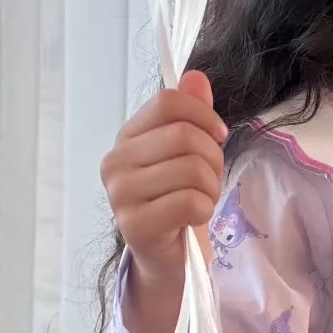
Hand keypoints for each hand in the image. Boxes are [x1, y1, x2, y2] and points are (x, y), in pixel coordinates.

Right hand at [101, 69, 227, 281]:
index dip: (203, 114)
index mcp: (127, 138)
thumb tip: (195, 76)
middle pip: (183, 135)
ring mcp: (120, 195)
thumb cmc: (179, 199)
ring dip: (211, 187)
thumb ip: (191, 113)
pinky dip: (204, 209)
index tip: (218, 135)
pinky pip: (190, 202)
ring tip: (201, 198)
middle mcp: (115, 162)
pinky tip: (193, 218)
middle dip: (213, 157)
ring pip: (191, 169)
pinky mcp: (135, 226)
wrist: (171, 256)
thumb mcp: (189, 152)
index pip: (167, 102)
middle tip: (210, 178)